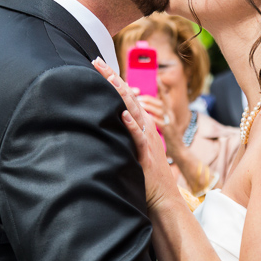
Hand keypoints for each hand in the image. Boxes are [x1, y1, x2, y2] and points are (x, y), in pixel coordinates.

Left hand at [93, 58, 176, 210]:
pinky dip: (132, 125)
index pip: (126, 95)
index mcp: (142, 124)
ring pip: (134, 112)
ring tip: (109, 78)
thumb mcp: (133, 148)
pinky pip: (139, 137)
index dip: (113, 79)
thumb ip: (123, 133)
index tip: (97, 64)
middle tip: (96, 61)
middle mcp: (146, 127)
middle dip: (113, 78)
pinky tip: (122, 114)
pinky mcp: (147, 155)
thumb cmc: (145, 175)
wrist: (163, 198)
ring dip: (121, 95)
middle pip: (129, 97)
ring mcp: (147, 140)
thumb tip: (107, 119)